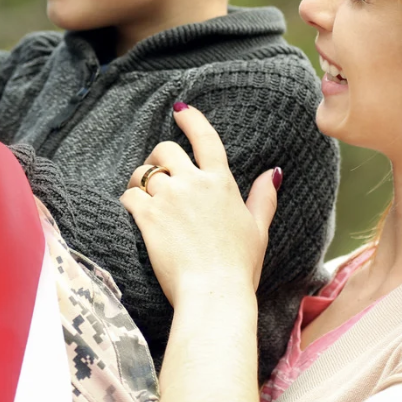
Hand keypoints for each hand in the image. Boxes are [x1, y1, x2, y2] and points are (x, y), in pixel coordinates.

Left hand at [120, 105, 280, 306]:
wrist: (214, 292)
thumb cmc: (239, 266)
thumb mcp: (259, 229)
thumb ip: (263, 198)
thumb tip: (272, 173)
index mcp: (221, 183)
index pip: (206, 139)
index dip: (192, 120)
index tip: (180, 110)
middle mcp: (194, 184)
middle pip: (165, 151)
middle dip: (157, 158)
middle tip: (157, 174)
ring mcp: (169, 198)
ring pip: (143, 173)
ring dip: (140, 182)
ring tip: (143, 198)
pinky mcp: (148, 216)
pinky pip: (129, 196)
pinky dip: (129, 201)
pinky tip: (134, 213)